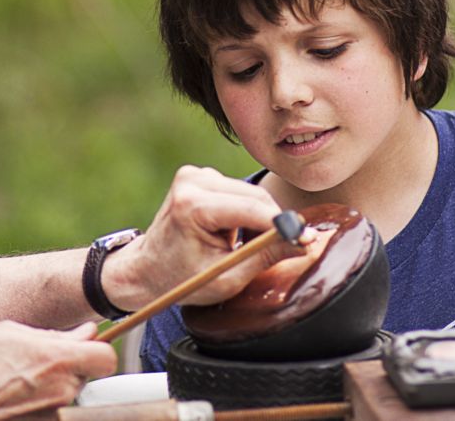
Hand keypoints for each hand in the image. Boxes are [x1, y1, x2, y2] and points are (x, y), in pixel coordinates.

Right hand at [0, 321, 115, 420]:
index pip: (106, 357)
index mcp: (59, 361)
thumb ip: (54, 334)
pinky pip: (50, 407)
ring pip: (66, 391)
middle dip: (69, 364)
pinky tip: (13, 393)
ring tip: (18, 376)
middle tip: (37, 357)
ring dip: (51, 382)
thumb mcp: (10, 333)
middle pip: (84, 374)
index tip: (83, 342)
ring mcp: (53, 413)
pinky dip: (38, 399)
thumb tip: (85, 333)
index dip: (96, 348)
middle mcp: (62, 391)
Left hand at [103, 165, 294, 307]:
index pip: (252, 210)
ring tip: (238, 245)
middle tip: (280, 249)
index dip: (283, 225)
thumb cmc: (181, 279)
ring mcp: (195, 175)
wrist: (146, 269)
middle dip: (272, 223)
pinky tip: (228, 231)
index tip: (308, 239)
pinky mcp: (200, 176)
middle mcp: (192, 182)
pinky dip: (243, 211)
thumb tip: (305, 240)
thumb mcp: (228, 277)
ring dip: (256, 218)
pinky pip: (238, 192)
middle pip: (254, 197)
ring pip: (249, 193)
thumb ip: (266, 255)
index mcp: (192, 206)